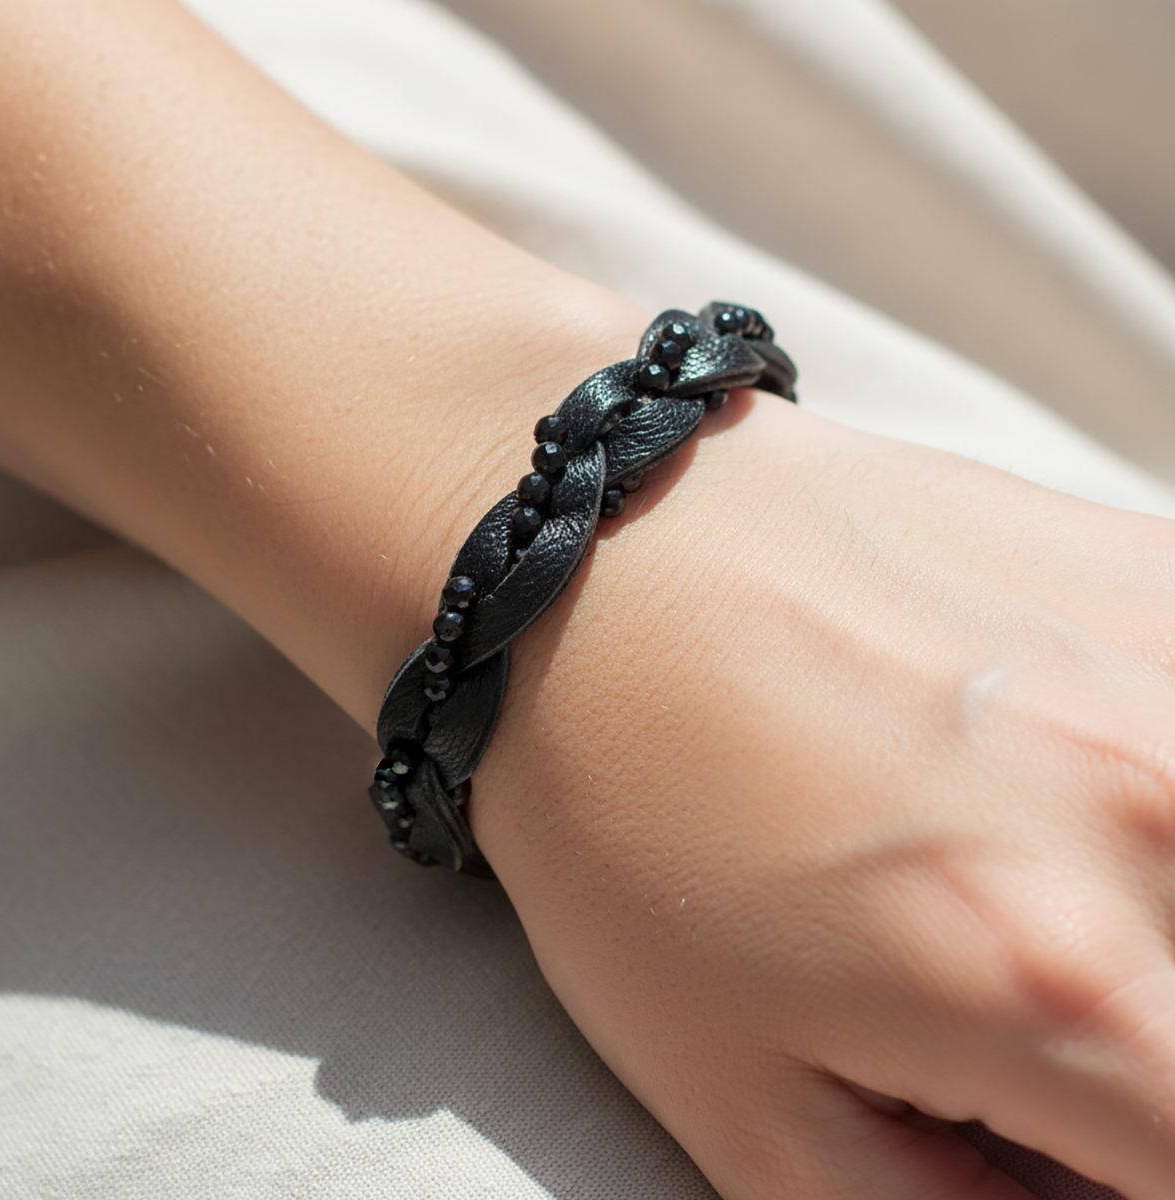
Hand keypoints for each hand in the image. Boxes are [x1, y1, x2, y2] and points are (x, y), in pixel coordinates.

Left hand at [473, 399, 1174, 1199]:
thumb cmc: (625, 806)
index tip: (1059, 1132)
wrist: (590, 567)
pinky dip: (1146, 784)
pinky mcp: (1146, 569)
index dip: (1123, 1169)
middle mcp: (1167, 811)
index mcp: (1064, 983)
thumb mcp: (740, 1093)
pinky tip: (1047, 770)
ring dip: (1148, 916)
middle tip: (1015, 1000)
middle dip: (1140, 1050)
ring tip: (1002, 871)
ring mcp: (1173, 662)